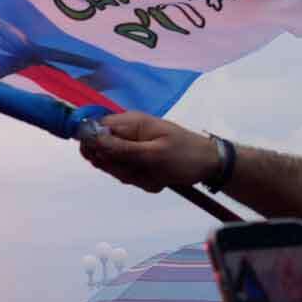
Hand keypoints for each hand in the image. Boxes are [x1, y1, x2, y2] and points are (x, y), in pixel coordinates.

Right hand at [79, 112, 220, 192]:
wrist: (209, 164)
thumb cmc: (184, 156)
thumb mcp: (153, 154)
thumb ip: (121, 148)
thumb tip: (91, 138)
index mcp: (130, 122)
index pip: (94, 129)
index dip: (93, 147)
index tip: (105, 162)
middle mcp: (128, 131)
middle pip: (102, 152)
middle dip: (119, 168)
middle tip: (139, 171)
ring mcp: (134, 146)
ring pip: (116, 166)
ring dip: (134, 176)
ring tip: (154, 176)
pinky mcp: (140, 158)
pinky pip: (130, 172)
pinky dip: (142, 179)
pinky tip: (158, 178)